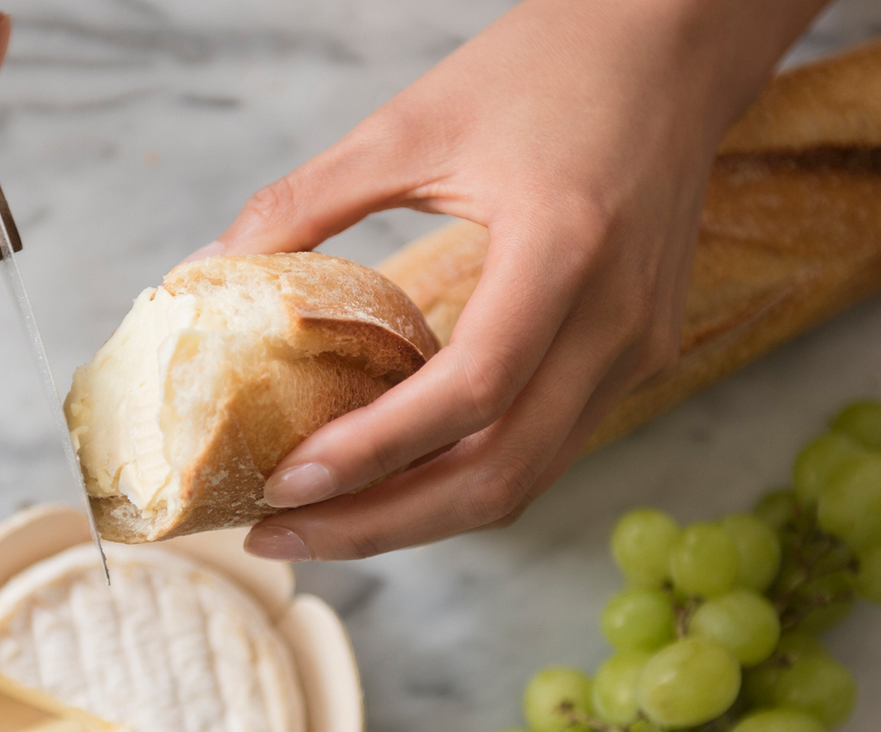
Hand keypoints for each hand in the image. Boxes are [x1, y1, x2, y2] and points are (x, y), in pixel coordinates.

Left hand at [205, 0, 826, 561]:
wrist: (675, 43)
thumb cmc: (548, 66)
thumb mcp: (412, 123)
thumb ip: (306, 201)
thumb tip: (205, 268)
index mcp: (566, 248)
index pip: (471, 392)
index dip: (373, 452)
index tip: (283, 482)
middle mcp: (617, 318)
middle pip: (500, 473)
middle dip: (379, 523)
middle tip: (276, 533)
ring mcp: (639, 347)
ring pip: (526, 479)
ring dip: (416, 517)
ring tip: (318, 523)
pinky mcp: (638, 356)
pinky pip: (544, 445)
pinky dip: (462, 475)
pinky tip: (387, 475)